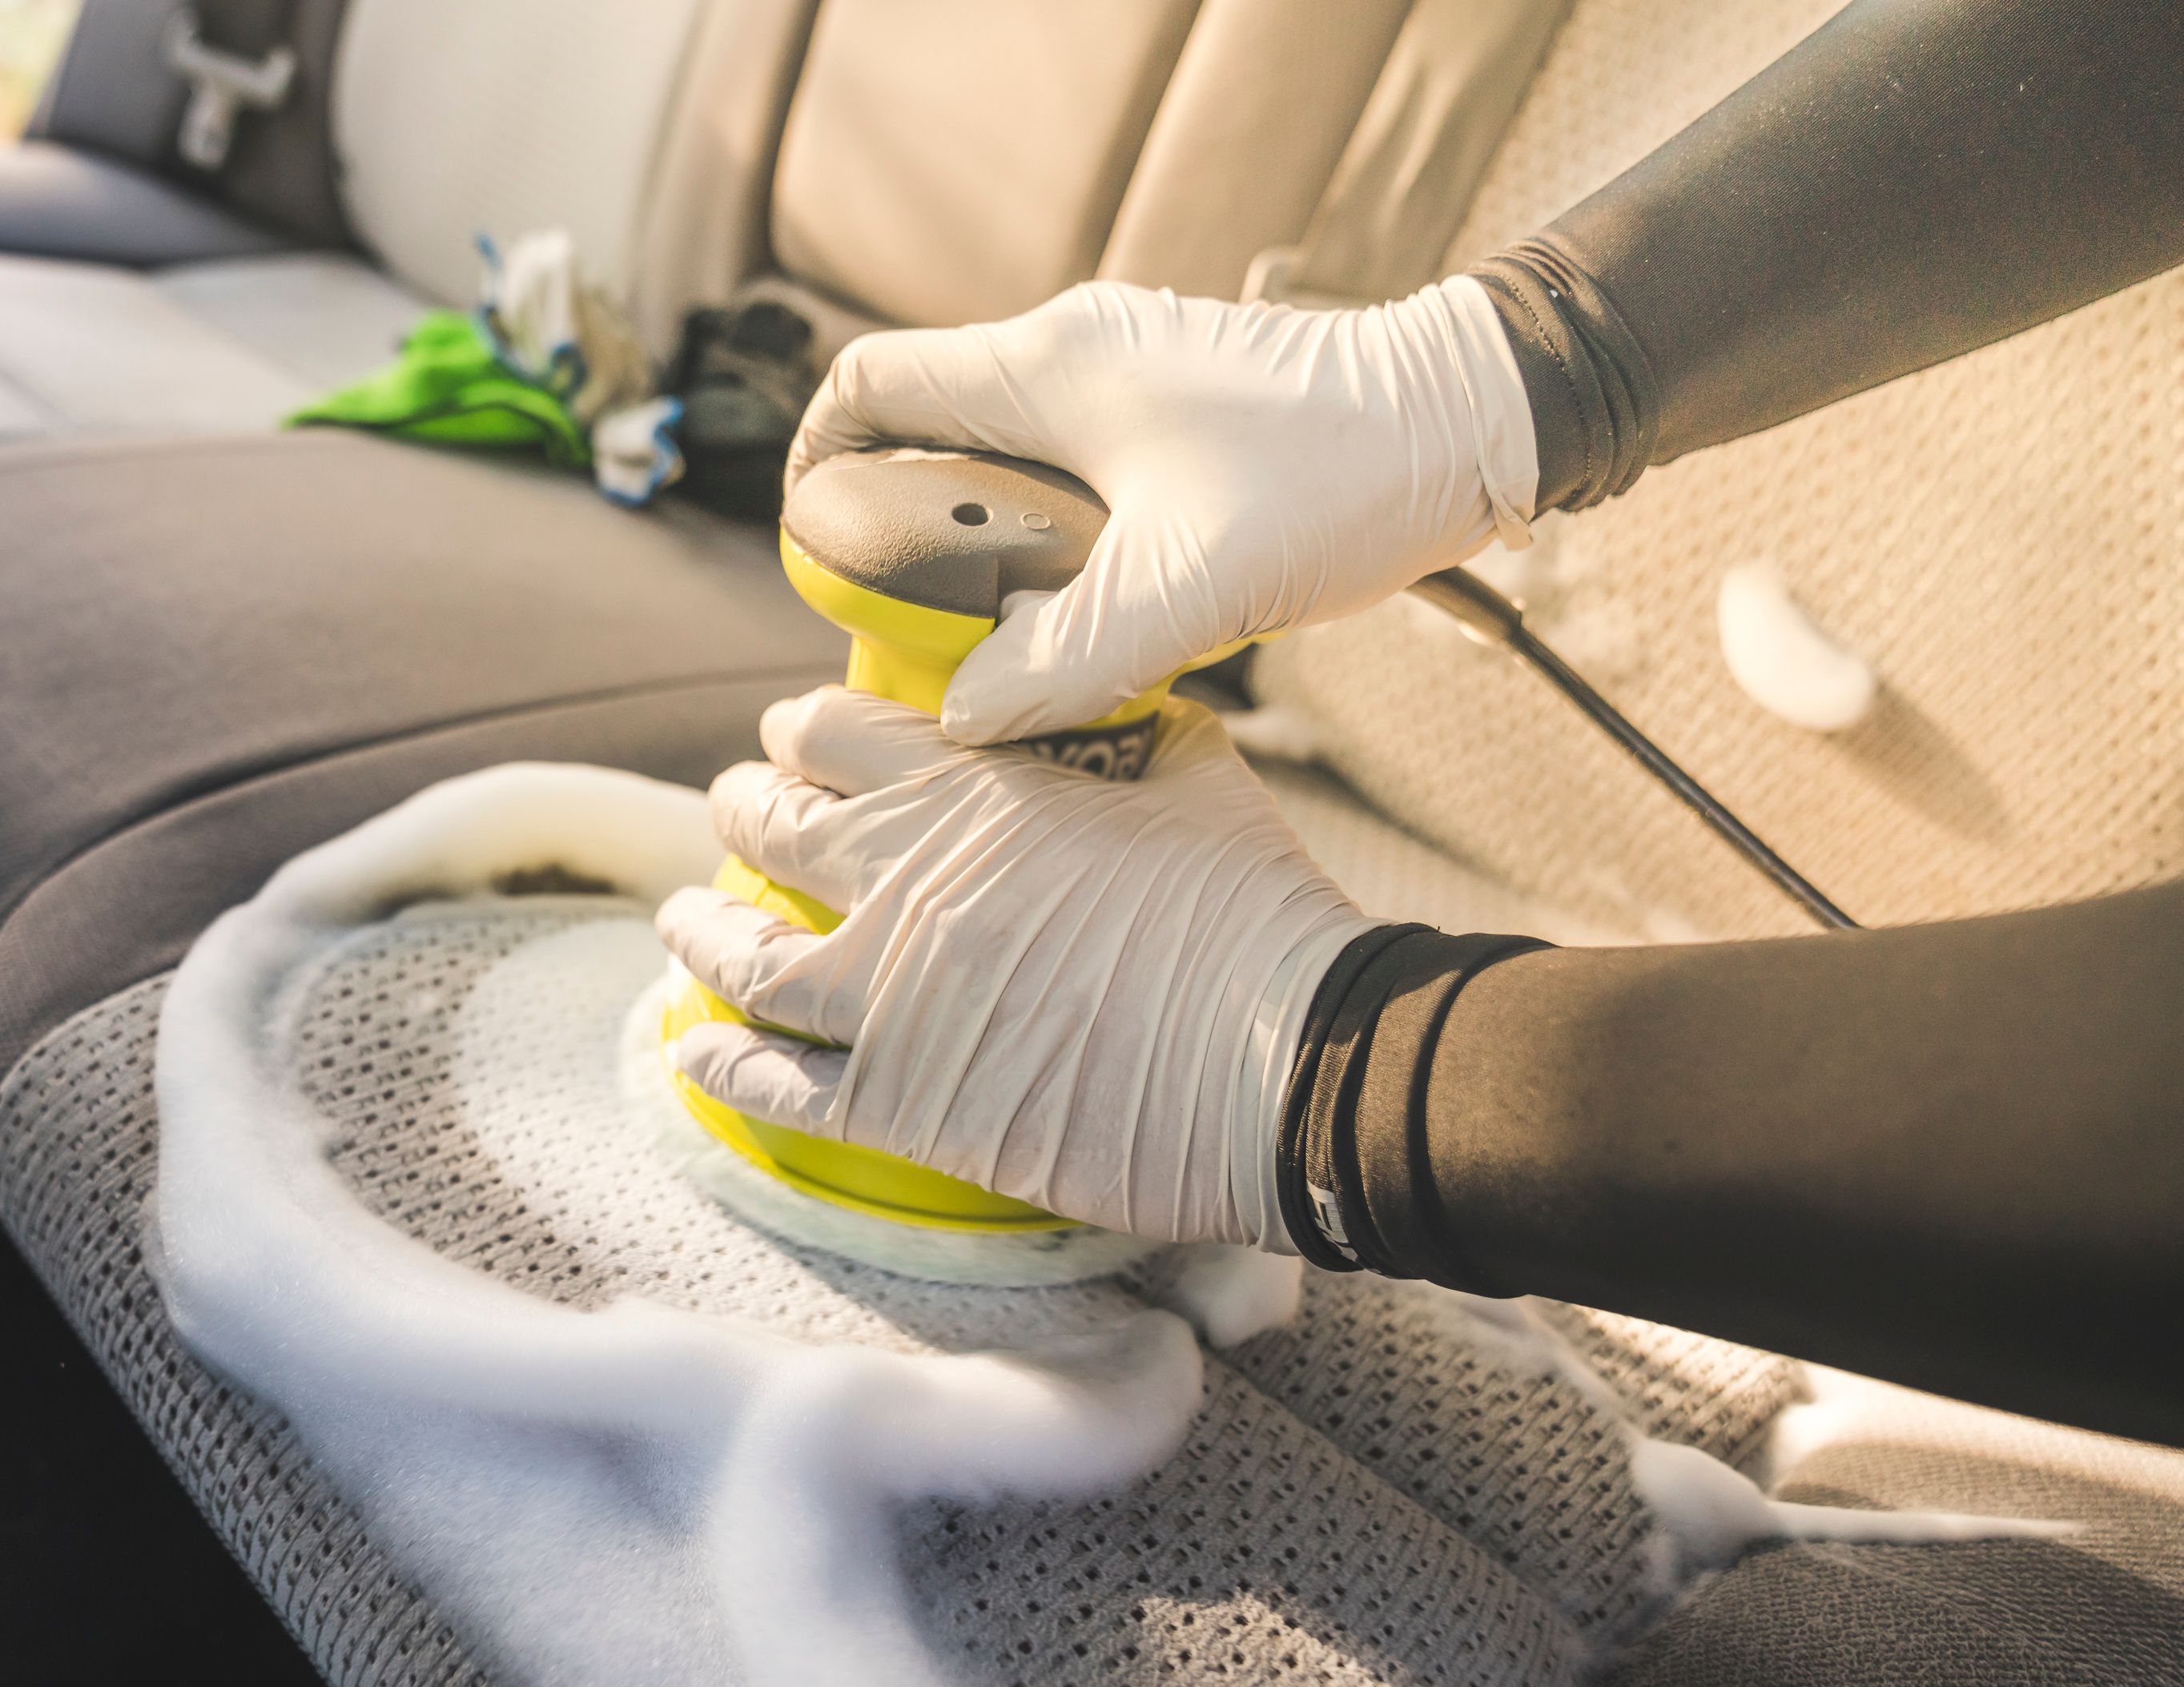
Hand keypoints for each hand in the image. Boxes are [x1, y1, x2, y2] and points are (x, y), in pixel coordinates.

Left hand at [654, 689, 1373, 1243]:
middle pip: (772, 829)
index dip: (799, 732)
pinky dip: (717, 1059)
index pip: (836, 735)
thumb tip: (1106, 700)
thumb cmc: (1254, 918)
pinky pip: (769, 1079)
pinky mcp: (897, 1105)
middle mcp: (905, 886)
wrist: (1288, 1061)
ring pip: (744, 956)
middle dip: (741, 810)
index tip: (787, 738)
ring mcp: (888, 1000)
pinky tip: (691, 1045)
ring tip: (684, 919)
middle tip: (732, 810)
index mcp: (970, 794)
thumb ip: (1123, 730)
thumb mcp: (1195, 775)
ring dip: (701, 931)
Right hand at [783, 279, 1538, 743]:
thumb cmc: (1343, 474)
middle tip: (926, 632)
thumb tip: (966, 718)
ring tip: (1017, 641)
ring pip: (1009, 465)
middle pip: (933, 435)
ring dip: (995, 550)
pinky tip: (1101, 615)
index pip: (871, 385)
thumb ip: (1066, 658)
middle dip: (913, 537)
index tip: (823, 554)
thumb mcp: (1192, 587)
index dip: (821, 467)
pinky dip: (1062, 545)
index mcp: (1047, 365)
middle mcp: (1076, 354)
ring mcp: (1131, 379)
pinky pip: (1077, 478)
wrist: (1481, 422)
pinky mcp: (1180, 417)